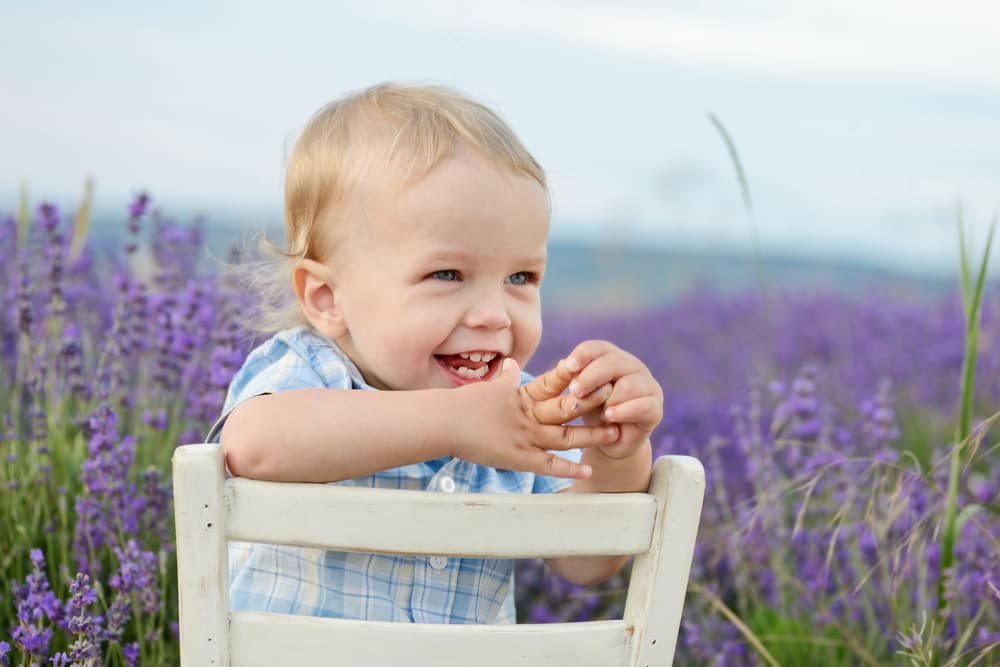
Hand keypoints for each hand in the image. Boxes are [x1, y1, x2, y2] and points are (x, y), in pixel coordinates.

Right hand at [451, 358, 618, 478]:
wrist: (446, 422)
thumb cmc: (466, 404)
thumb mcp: (490, 387)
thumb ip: (504, 377)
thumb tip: (508, 362)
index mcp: (523, 395)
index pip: (557, 384)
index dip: (581, 380)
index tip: (602, 374)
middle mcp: (528, 415)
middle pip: (568, 409)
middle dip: (594, 404)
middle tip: (619, 399)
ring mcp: (524, 437)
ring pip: (566, 437)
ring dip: (591, 435)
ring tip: (616, 433)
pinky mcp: (518, 458)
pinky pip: (548, 465)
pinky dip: (569, 468)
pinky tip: (588, 468)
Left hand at [559, 340, 662, 458]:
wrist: (609, 441)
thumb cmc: (593, 411)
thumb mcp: (580, 394)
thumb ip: (574, 379)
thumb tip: (562, 365)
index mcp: (613, 358)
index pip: (599, 348)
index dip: (583, 355)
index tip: (568, 367)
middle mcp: (633, 367)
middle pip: (613, 362)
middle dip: (591, 376)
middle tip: (575, 391)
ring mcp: (648, 387)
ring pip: (628, 384)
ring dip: (608, 399)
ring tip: (596, 412)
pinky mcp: (656, 409)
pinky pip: (642, 405)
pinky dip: (623, 411)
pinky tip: (609, 417)